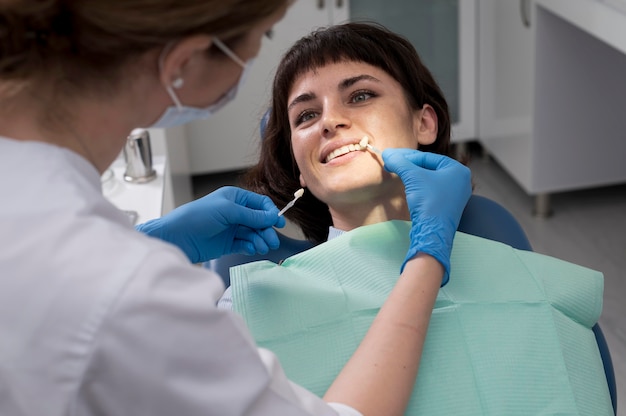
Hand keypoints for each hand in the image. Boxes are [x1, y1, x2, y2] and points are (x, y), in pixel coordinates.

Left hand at [136, 186, 285, 262]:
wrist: (177, 237)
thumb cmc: (197, 217)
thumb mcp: (227, 211)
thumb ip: (251, 215)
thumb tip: (272, 217)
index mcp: (235, 198)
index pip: (260, 204)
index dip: (270, 213)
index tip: (278, 224)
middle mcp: (235, 212)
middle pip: (259, 221)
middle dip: (266, 230)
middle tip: (271, 241)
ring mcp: (231, 228)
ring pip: (253, 233)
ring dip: (260, 240)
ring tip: (262, 247)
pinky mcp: (228, 243)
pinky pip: (245, 244)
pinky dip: (251, 246)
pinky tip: (252, 249)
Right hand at [383, 149, 470, 284]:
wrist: (432, 233)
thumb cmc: (429, 201)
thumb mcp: (413, 177)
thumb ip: (400, 163)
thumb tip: (387, 154)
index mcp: (458, 169)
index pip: (428, 157)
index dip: (408, 156)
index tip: (391, 157)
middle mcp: (460, 180)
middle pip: (429, 167)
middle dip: (409, 166)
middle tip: (393, 164)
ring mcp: (454, 195)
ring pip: (429, 179)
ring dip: (412, 175)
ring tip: (397, 173)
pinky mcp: (447, 206)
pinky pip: (431, 190)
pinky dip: (418, 186)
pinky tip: (407, 186)